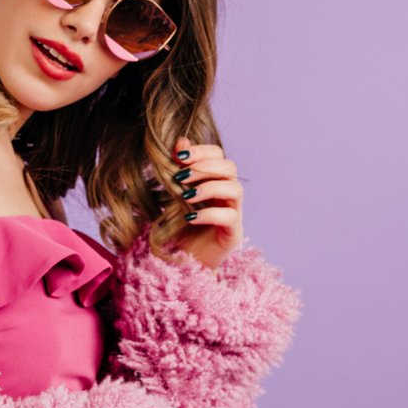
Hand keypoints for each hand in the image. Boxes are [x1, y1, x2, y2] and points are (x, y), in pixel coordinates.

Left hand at [166, 136, 244, 269]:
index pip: (219, 156)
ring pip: (235, 189)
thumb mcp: (172, 198)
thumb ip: (177, 172)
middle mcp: (228, 196)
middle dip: (205, 167)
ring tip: (185, 197)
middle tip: (181, 176)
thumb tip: (180, 142)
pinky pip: (229, 217)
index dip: (202, 151)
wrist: (184, 266)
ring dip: (208, 188)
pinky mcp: (233, 234)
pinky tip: (189, 218)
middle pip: (230, 168)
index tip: (179, 156)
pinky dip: (209, 214)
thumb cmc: (179, 231)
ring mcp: (234, 214)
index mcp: (214, 183)